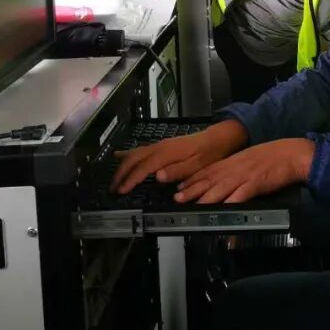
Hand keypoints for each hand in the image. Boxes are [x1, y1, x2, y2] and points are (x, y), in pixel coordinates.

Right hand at [111, 119, 247, 193]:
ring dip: (123, 166)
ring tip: (114, 178)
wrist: (216, 139)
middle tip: (113, 188)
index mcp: (167, 153)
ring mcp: (160, 145)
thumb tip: (158, 176)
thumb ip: (177, 171)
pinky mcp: (161, 145)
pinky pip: (140, 149)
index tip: (121, 190)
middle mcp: (160, 147)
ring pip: (135, 153)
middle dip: (121, 174)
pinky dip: (128, 154)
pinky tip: (119, 155)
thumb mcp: (197, 165)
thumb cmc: (208, 153)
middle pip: (134, 159)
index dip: (131, 179)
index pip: (143, 168)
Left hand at [174, 138, 315, 203]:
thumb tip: (225, 179)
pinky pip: (240, 195)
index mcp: (233, 161)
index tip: (179, 186)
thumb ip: (237, 169)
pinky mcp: (255, 183)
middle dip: (192, 189)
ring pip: (220, 188)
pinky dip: (230, 203)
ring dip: (204, 197)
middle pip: (209, 179)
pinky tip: (221, 209)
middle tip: (177, 197)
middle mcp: (235, 167)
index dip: (193, 179)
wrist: (292, 153)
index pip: (208, 170)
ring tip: (192, 205)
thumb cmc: (273, 157)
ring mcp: (244, 175)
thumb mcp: (250, 159)